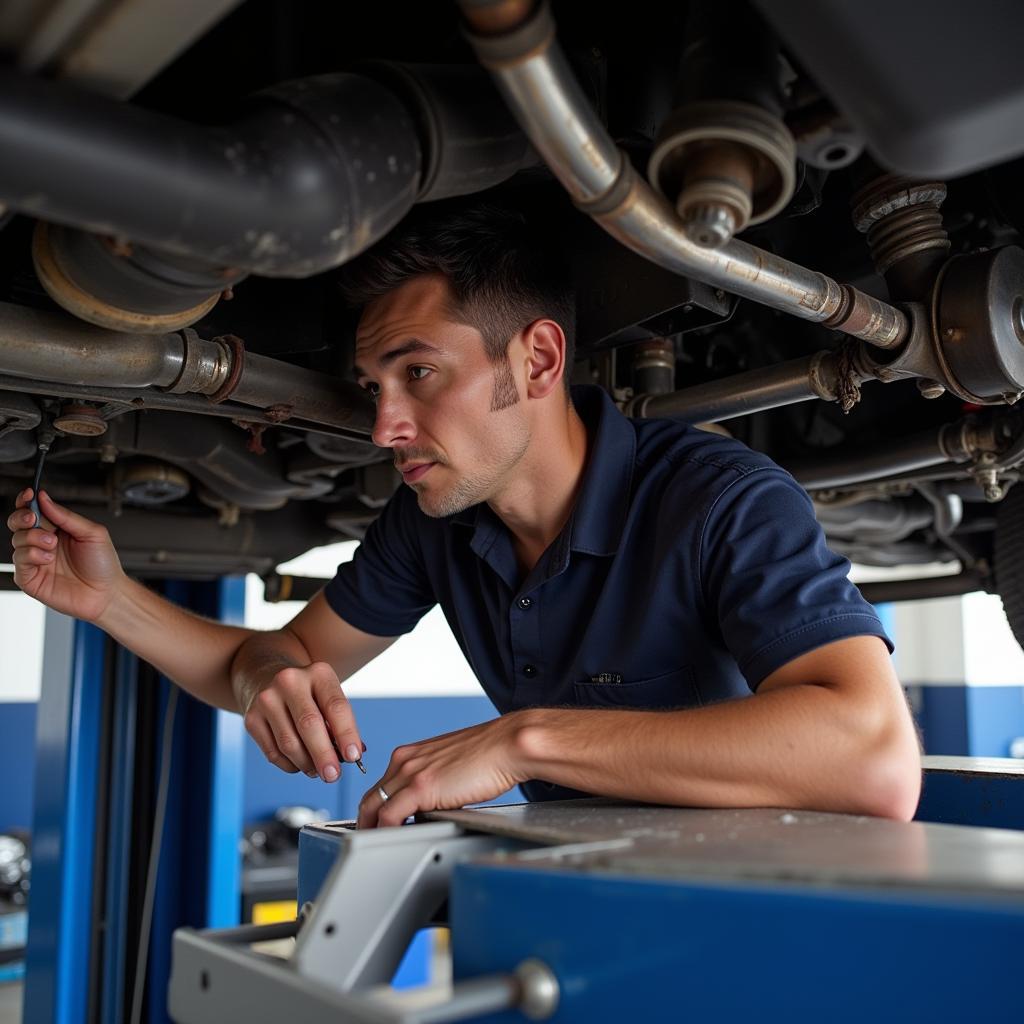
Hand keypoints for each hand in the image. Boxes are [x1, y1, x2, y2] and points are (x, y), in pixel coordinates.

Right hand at [7, 488, 125, 622]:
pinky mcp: (30, 578)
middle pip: (17, 523)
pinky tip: (47, 559)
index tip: (29, 494)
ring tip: (53, 545)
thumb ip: (66, 516)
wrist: (107, 593)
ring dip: (33, 538)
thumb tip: (44, 499)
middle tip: (34, 519)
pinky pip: (18, 561)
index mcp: (58, 530)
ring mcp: (35, 561)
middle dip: (22, 517)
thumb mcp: (92, 533)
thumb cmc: (103, 565)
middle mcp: (44, 543)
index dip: (27, 501)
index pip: (34, 511)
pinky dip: (31, 555)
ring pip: (17, 540)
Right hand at [239, 660, 364, 782]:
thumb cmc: (307, 694)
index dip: (347, 734)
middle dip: (324, 755)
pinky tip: (299, 764)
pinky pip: (273, 753)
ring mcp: (267, 699)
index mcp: (318, 673)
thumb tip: (356, 754)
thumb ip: (340, 723)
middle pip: (309, 725)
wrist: (265, 678)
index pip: (336, 706)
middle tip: (333, 776)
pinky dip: (290, 765)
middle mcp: (290, 682)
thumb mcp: (328, 696)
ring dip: (307, 764)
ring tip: (317, 771)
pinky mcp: (251, 718)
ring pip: (289, 743)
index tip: (354, 756)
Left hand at [357, 715, 527, 827]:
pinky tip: (390, 842)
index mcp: (411, 754)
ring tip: (375, 848)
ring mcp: (410, 772)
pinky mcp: (421, 787)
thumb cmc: (489, 755)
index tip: (376, 825)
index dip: (375, 809)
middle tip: (368, 842)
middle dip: (366, 822)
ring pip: (374, 807)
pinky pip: (390, 816)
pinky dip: (385, 831)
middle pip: (371, 797)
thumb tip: (428, 805)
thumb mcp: (448, 764)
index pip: (381, 786)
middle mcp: (405, 760)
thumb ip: (432, 780)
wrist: (507, 745)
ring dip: (371, 830)